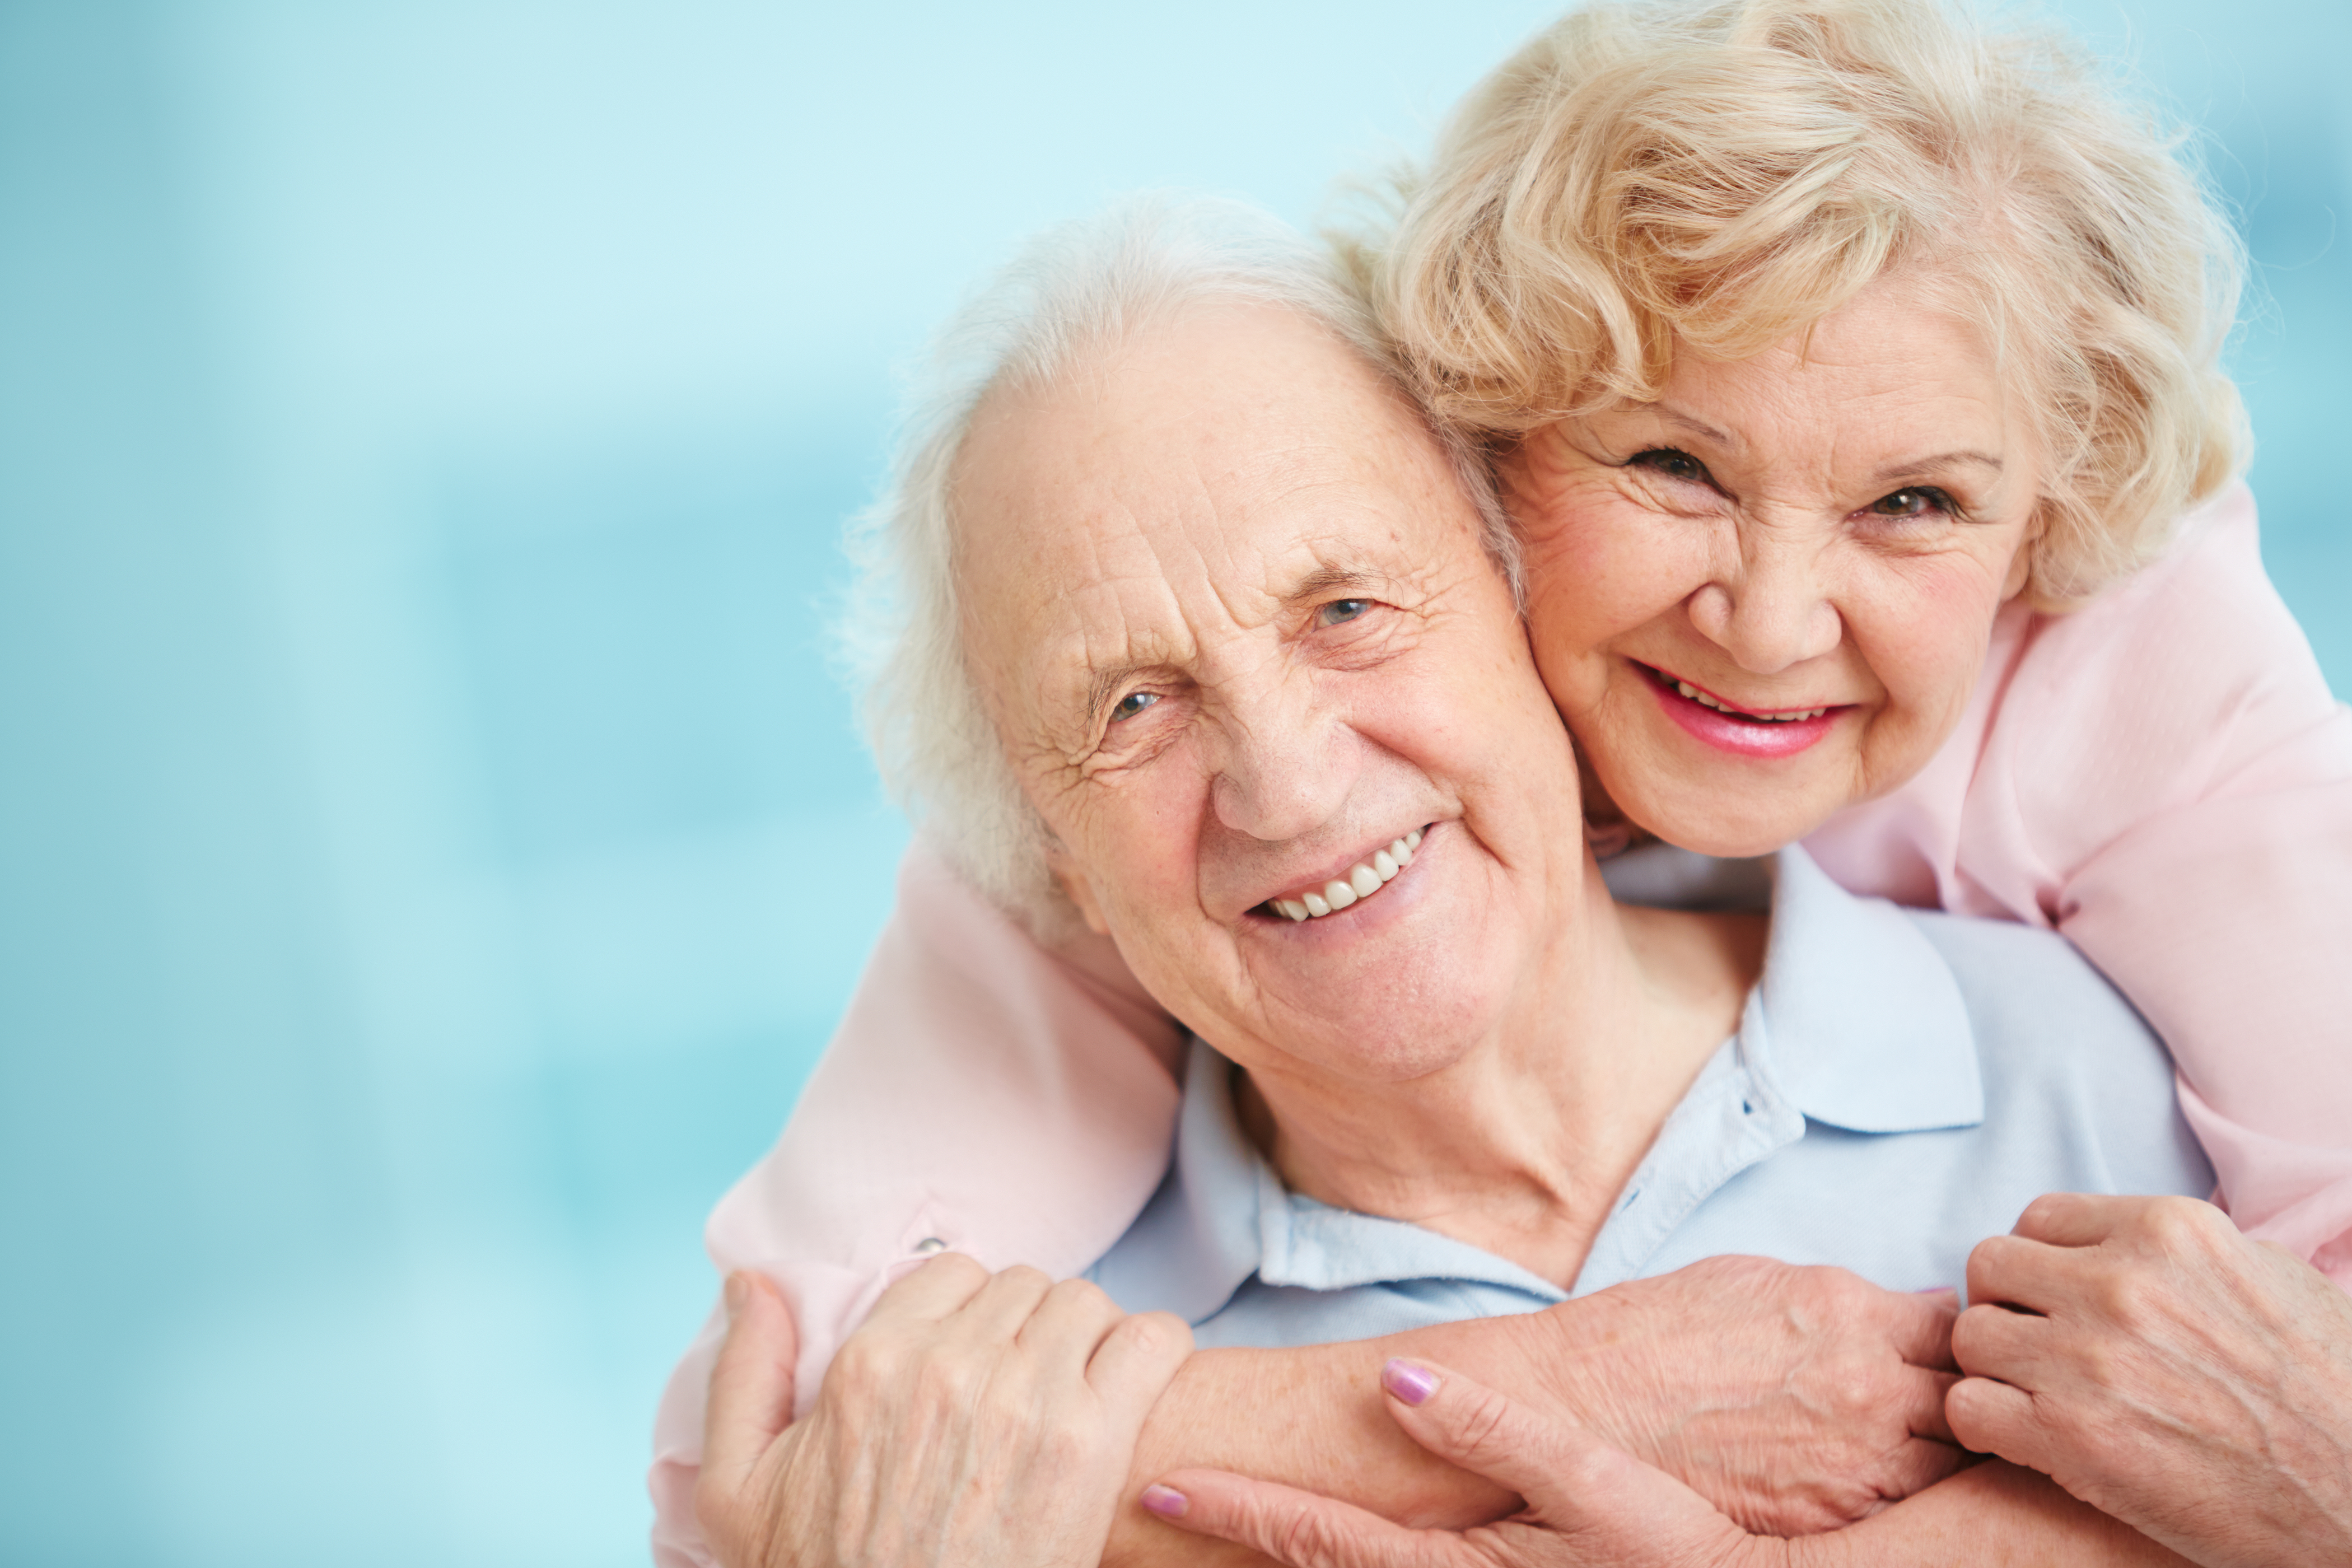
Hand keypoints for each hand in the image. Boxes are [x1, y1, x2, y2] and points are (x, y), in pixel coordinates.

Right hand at [695, 1256, 1192, 1567]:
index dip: (969, 1313)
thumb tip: (754, 1283)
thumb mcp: (739, 1489)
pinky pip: (1151, 1341)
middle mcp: (950, 1365)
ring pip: (1086, 1303)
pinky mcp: (1089, 1445)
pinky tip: (1133, 1393)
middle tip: (1029, 1386)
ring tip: (1079, 1392)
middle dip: (1029, 1328)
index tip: (975, 1359)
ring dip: (1088, 1341)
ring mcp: (1026, 1400)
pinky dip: (1152, 1353)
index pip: (952, 1273)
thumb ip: (746, 1374)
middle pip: (1024, 1286)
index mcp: (872, 1362)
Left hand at [1142, 1357, 1785, 1567]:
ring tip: (1210, 1521)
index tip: (1165, 1483)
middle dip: (1234, 1538)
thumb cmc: (1676, 1545)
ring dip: (1277, 1554)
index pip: (1321, 1540)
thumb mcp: (1594, 1481)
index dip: (1240, 1511)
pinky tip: (1312, 1542)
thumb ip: (1494, 1430)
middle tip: (1153, 1497)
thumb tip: (1396, 1378)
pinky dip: (1336, 1558)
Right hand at [1527, 1255, 1962, 1532]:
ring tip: (1917, 1450)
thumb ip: (1846, 1298)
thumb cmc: (1654, 1334)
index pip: (1954, 1327)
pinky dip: (1902, 1500)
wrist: (1582, 1406)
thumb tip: (1917, 1309)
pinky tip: (1874, 1485)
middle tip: (1945, 1404)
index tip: (1942, 1348)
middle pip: (1970, 1399)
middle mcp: (1867, 1385)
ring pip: (1953, 1466)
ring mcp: (1856, 1462)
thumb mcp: (1753, 1280)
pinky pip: (1904, 1512)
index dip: (1953, 1338)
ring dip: (1943, 1456)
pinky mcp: (1831, 1519)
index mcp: (1847, 1312)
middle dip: (1964, 1399)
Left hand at [1951, 1193, 2351, 1567]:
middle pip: (1990, 1266)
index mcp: (2168, 1233)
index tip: (2056, 1299)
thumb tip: (2125, 1243)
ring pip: (1969, 1335)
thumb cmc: (2330, 1392)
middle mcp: (2120, 1285)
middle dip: (2005, 1306)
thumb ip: (2181, 1255)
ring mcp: (2090, 1361)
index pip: (2038, 1218)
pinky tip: (2031, 1438)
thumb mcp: (2269, 1281)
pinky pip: (1968, 1407)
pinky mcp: (2073, 1440)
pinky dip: (1987, 1425)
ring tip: (2038, 1396)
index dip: (2038, 1262)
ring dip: (1994, 1368)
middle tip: (2038, 1346)